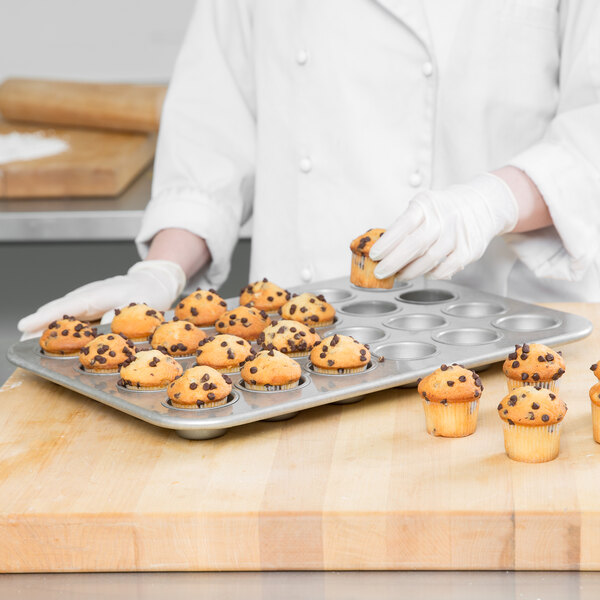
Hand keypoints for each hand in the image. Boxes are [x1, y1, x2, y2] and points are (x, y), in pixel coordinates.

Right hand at [18, 260, 185, 336]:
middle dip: (38, 323)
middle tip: (21, 339)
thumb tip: (100, 330)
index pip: (66, 306)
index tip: (26, 325)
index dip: (45, 317)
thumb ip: (118, 317)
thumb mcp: (138, 306)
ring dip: (45, 325)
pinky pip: (70, 315)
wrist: (153, 283)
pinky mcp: (90, 305)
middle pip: (58, 309)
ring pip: (62, 312)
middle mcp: (89, 295)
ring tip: (28, 340)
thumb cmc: (147, 294)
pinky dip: (58, 324)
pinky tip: (48, 335)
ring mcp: (88, 300)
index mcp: (99, 294)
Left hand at [369, 173, 518, 280]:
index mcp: (426, 205)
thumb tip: (381, 252)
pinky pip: (446, 268)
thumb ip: (404, 227)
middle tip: (380, 272)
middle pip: (415, 245)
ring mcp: (457, 235)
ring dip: (410, 271)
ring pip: (429, 259)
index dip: (387, 243)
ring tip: (399, 275)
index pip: (403, 225)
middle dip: (393, 262)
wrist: (482, 205)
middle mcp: (442, 218)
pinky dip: (431, 274)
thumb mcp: (423, 207)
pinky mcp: (469, 250)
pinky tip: (423, 273)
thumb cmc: (443, 210)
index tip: (374, 256)